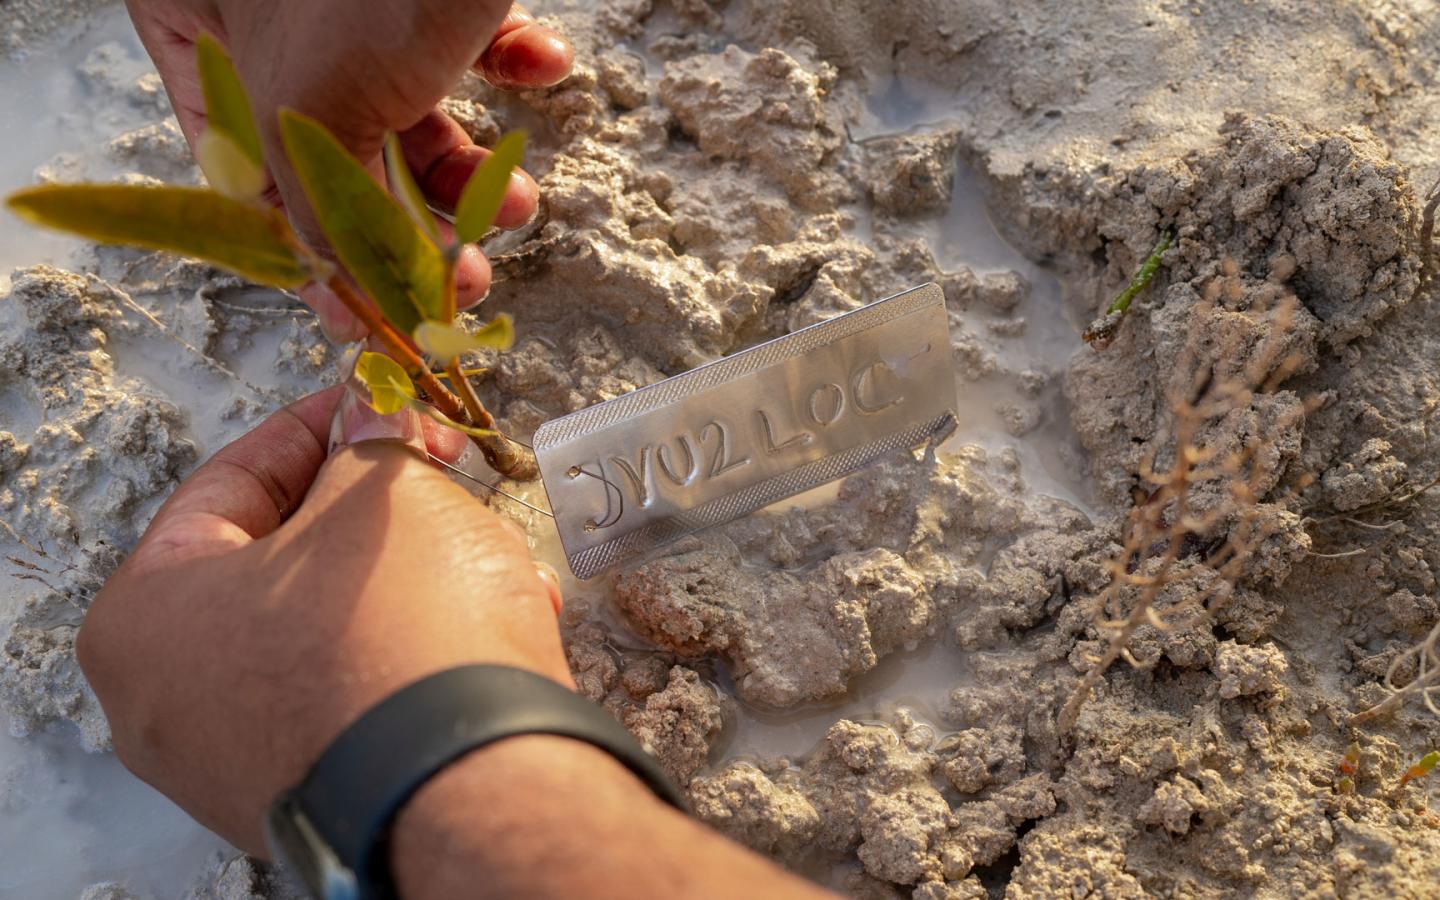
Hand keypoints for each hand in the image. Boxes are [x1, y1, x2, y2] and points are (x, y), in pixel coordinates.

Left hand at [75, 388, 567, 853]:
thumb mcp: (386, 495)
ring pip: (330, 631)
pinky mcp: (312, 797)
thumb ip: (370, 445)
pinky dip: (416, 651)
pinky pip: (359, 693)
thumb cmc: (403, 633)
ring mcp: (236, 762)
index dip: (314, 429)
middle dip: (373, 513)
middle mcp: (168, 703)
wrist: (475, 788)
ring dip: (412, 581)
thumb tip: (374, 414)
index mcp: (146, 616)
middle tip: (432, 470)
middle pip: (280, 565)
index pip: (230, 485)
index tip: (369, 402)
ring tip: (487, 552)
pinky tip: (490, 624)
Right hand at [123, 0, 573, 341]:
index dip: (309, 255)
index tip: (369, 316)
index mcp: (195, 17)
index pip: (239, 170)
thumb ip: (317, 205)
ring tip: (520, 200)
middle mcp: (266, 3)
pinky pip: (463, 37)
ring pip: (409, 104)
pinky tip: (541, 63)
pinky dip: (509, 63)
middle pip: (335, 149)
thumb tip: (338, 291)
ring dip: (472, 166)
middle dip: (413, 219)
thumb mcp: (323, 100)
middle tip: (465, 273)